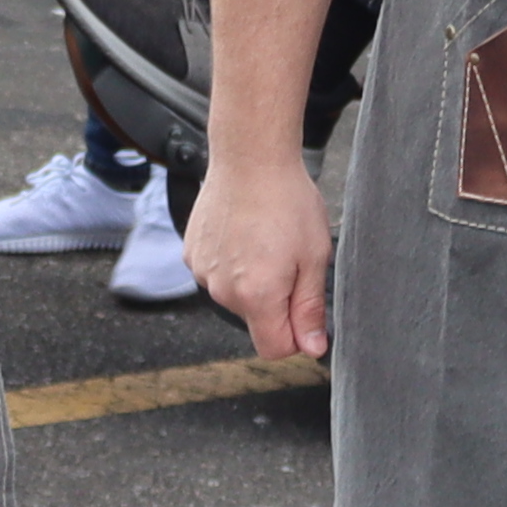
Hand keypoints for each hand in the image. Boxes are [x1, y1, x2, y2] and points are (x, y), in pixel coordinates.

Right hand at [186, 152, 332, 361]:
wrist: (250, 157)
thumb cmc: (287, 201)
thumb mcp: (315, 257)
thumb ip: (310, 309)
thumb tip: (312, 347)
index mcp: (256, 296)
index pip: (274, 349)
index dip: (296, 336)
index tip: (304, 307)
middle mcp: (222, 290)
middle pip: (255, 321)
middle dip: (275, 302)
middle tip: (289, 260)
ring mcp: (202, 271)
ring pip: (235, 297)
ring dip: (252, 281)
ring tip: (265, 241)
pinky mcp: (192, 253)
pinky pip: (217, 274)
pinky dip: (232, 262)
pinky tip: (244, 233)